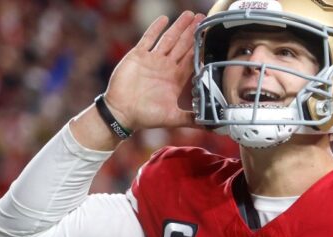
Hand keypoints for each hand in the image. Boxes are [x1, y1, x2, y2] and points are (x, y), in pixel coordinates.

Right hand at [102, 11, 204, 131]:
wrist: (121, 113)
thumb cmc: (145, 117)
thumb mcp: (173, 118)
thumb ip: (192, 118)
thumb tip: (211, 125)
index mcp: (175, 79)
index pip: (191, 59)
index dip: (200, 47)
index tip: (209, 36)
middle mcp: (166, 67)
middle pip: (182, 45)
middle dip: (192, 32)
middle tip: (203, 19)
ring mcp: (152, 60)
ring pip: (168, 39)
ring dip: (179, 27)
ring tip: (189, 15)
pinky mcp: (138, 56)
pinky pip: (148, 39)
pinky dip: (156, 28)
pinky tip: (164, 19)